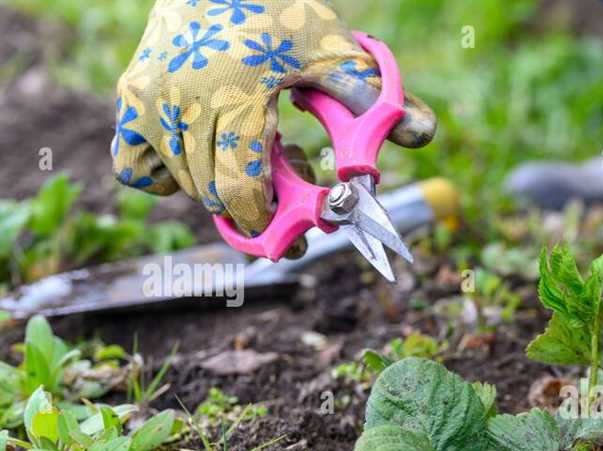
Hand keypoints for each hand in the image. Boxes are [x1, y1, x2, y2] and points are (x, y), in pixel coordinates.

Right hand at [111, 0, 435, 234]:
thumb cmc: (280, 16)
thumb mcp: (333, 51)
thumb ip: (374, 100)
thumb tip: (421, 135)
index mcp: (233, 97)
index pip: (241, 190)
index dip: (268, 221)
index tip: (295, 226)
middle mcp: (181, 102)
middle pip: (211, 194)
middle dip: (251, 208)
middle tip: (283, 194)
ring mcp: (148, 103)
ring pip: (183, 185)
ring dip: (220, 188)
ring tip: (255, 158)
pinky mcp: (129, 102)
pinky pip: (137, 169)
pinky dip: (168, 175)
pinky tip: (204, 156)